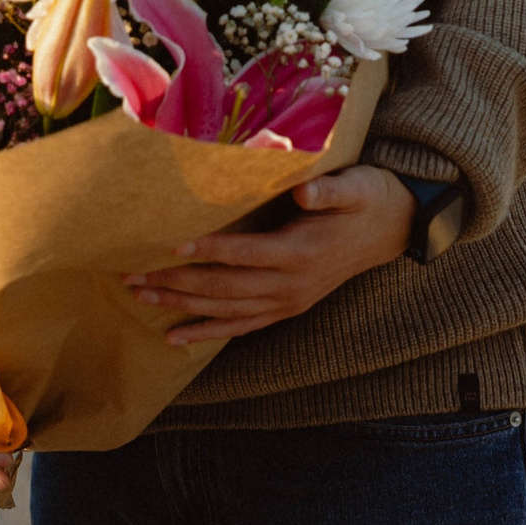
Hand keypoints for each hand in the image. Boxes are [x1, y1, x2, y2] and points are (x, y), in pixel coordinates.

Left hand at [125, 165, 413, 345]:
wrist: (392, 229)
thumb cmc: (367, 199)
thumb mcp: (357, 186)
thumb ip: (330, 191)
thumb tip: (305, 191)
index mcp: (301, 252)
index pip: (246, 253)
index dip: (210, 250)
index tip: (171, 244)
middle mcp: (290, 284)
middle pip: (224, 288)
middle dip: (176, 282)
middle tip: (132, 275)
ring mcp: (287, 301)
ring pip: (225, 311)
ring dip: (181, 306)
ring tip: (139, 298)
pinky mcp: (286, 308)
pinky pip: (241, 327)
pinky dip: (206, 333)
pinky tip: (174, 338)